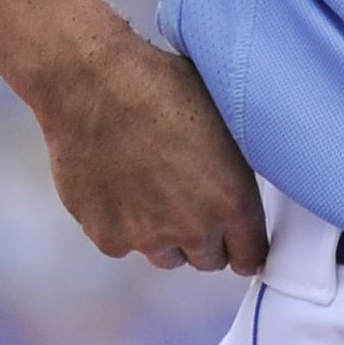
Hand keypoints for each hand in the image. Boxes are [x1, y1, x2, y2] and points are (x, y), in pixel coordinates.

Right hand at [30, 29, 267, 274]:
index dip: (244, 246)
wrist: (93, 84)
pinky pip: (123, 243)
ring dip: (164, 233)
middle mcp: (193, 229)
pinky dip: (122, 223)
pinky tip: (119, 183)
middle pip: (208, 260)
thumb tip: (242, 188)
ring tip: (151, 186)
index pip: (250, 256)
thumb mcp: (223, 119)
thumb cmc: (160, 86)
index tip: (236, 238)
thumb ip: (236, 172)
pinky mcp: (107, 236)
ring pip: (165, 254)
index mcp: (232, 201)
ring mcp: (147, 237)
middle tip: (188, 198)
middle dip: (203, 236)